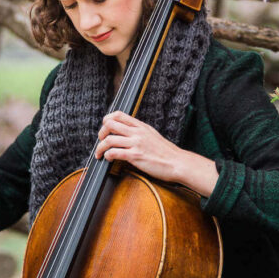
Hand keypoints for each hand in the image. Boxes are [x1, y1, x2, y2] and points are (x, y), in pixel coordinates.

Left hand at [95, 111, 218, 195]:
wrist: (178, 163)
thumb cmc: (166, 152)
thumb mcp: (152, 135)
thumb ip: (139, 132)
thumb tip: (126, 133)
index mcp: (141, 126)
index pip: (118, 114)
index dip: (107, 119)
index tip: (105, 129)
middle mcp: (137, 132)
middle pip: (110, 124)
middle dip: (101, 133)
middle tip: (101, 141)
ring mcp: (136, 144)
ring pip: (109, 139)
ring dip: (100, 147)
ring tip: (100, 154)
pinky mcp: (136, 156)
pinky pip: (115, 152)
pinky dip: (108, 155)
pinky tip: (109, 159)